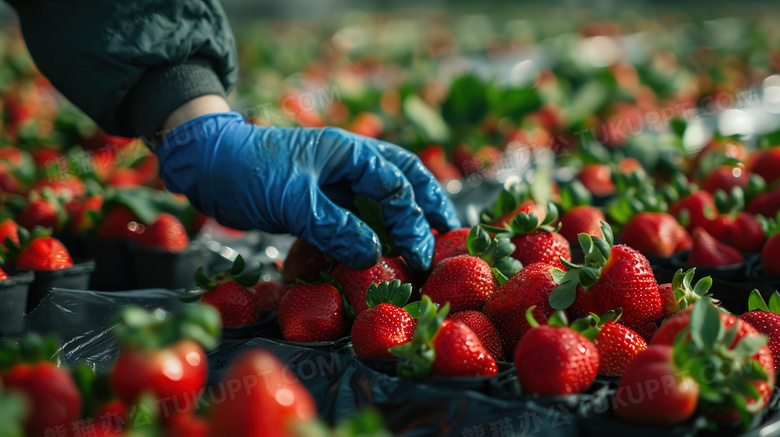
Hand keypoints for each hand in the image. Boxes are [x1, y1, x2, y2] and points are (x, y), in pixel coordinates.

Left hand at [156, 111, 460, 269]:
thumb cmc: (248, 172)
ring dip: (396, 225)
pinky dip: (353, 241)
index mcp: (350, 153)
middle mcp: (348, 166)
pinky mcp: (315, 204)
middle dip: (426, 206)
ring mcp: (332, 184)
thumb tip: (375, 255)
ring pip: (375, 203)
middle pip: (401, 182)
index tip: (422, 256)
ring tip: (419, 247)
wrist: (204, 167)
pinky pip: (344, 223)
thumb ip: (335, 227)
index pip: (397, 186)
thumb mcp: (293, 200)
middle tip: (449, 232)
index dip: (414, 221)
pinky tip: (358, 260)